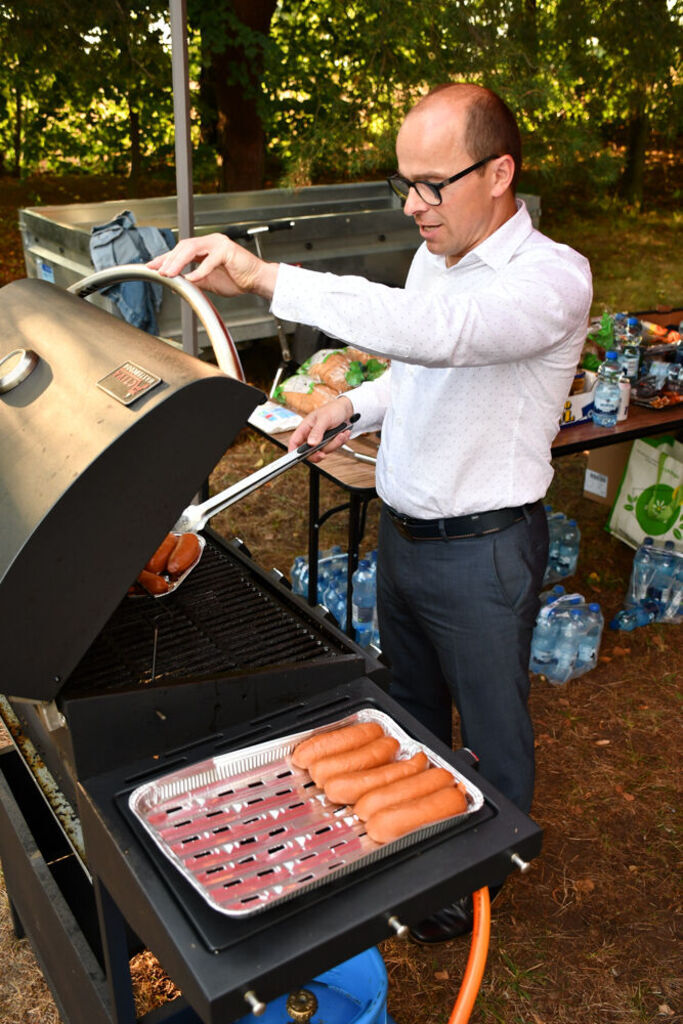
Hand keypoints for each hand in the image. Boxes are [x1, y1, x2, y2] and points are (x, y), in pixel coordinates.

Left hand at [148, 233, 278, 297]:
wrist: (257, 280)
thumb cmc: (237, 279)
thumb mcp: (209, 281)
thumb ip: (194, 279)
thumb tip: (178, 282)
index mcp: (205, 247)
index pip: (181, 250)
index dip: (165, 258)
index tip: (152, 266)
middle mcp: (210, 242)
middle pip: (183, 246)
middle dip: (168, 259)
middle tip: (157, 270)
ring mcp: (219, 243)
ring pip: (192, 248)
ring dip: (178, 262)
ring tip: (169, 274)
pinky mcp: (227, 250)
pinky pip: (209, 260)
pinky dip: (199, 271)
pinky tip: (191, 279)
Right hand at [288, 397, 354, 462]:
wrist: (348, 410)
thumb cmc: (333, 409)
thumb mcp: (325, 418)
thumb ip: (317, 431)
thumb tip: (311, 444)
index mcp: (305, 428)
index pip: (294, 441)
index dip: (293, 451)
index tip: (296, 459)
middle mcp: (311, 436)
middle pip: (309, 452)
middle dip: (319, 453)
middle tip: (323, 454)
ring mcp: (321, 441)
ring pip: (324, 451)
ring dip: (334, 443)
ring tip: (341, 433)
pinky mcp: (330, 443)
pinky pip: (334, 449)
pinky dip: (340, 442)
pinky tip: (343, 433)